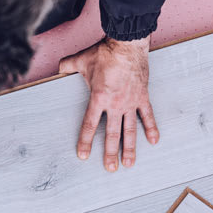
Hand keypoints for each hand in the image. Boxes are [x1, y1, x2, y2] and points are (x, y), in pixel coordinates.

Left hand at [59, 36, 158, 170]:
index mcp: (98, 98)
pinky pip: (147, 115)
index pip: (90, 125)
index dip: (86, 141)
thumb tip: (59, 68)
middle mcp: (115, 104)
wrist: (128, 44)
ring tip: (129, 163)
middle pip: (112, 134)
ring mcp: (130, 102)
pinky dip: (151, 128)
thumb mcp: (82, 60)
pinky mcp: (142, 96)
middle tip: (110, 168)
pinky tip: (153, 141)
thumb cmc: (106, 53)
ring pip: (130, 130)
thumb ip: (68, 66)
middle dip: (110, 153)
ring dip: (130, 148)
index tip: (83, 155)